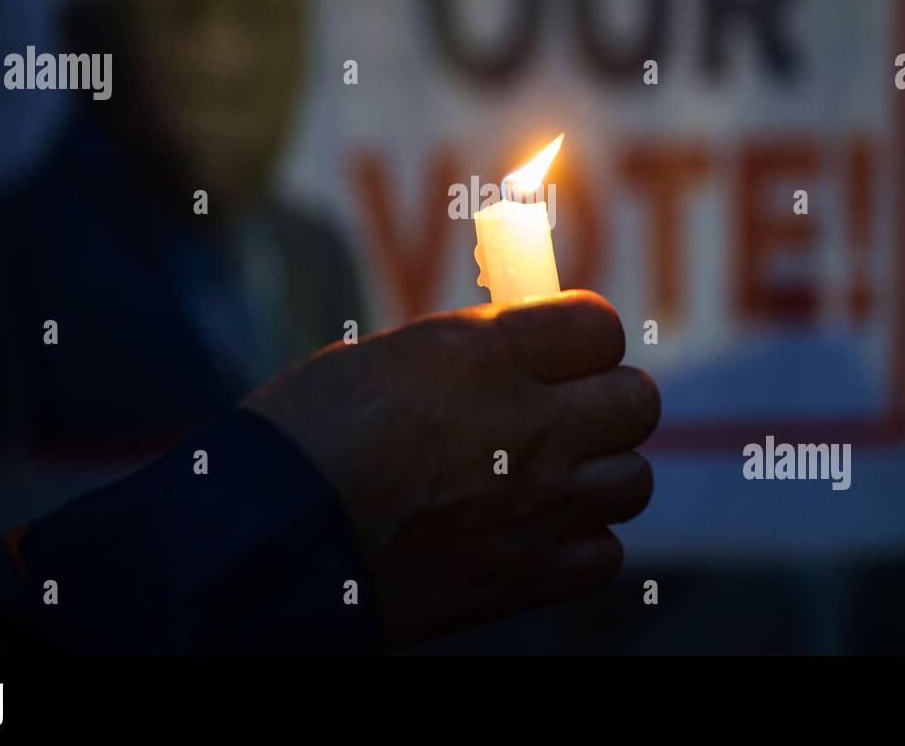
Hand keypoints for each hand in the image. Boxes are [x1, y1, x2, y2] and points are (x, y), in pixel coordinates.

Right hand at [242, 290, 658, 647]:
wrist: (266, 540)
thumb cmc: (306, 433)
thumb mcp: (387, 355)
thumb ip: (472, 352)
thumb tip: (518, 351)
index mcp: (489, 356)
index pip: (599, 325)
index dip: (583, 333)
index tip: (563, 345)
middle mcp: (531, 428)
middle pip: (638, 400)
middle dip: (605, 397)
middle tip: (564, 408)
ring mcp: (536, 508)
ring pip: (633, 480)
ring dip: (600, 471)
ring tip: (550, 474)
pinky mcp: (522, 578)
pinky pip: (605, 555)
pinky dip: (581, 542)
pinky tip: (538, 531)